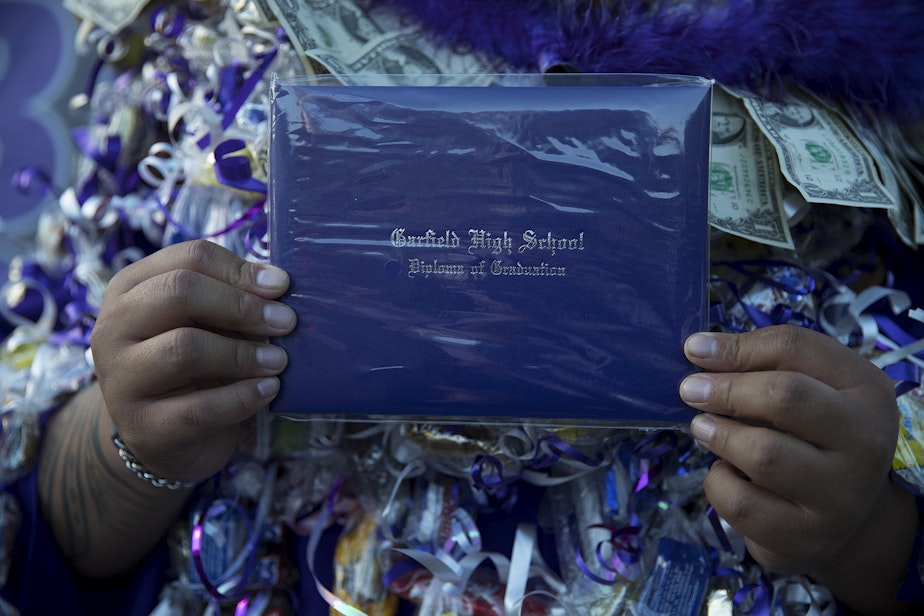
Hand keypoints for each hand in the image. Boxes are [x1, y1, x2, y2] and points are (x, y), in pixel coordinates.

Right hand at [90, 239, 296, 483]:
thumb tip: (277, 281)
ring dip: (243, 353)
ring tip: (279, 361)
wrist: (163, 437)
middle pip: (179, 293)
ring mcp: (119, 379)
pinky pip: (199, 408)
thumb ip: (234, 299)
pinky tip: (268, 390)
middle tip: (286, 322)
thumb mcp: (208, 324)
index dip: (240, 269)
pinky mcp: (142, 427)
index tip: (281, 285)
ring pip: (184, 349)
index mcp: (131, 288)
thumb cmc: (194, 366)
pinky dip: (242, 398)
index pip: (188, 257)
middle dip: (242, 306)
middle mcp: (113, 327)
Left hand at [679, 325, 898, 574]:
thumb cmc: (812, 437)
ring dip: (719, 435)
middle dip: (726, 389)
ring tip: (704, 429)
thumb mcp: (808, 390)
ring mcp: (843, 495)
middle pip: (785, 396)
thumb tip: (699, 350)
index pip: (795, 349)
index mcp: (867, 389)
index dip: (736, 347)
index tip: (693, 350)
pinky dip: (717, 482)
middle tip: (690, 391)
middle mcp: (867, 442)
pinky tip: (725, 473)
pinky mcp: (809, 538)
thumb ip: (762, 363)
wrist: (845, 520)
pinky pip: (741, 502)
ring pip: (763, 453)